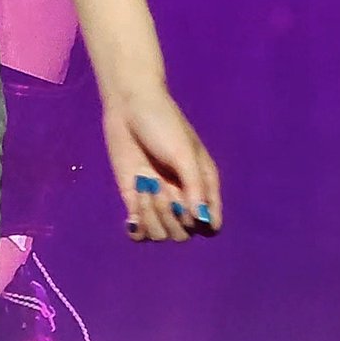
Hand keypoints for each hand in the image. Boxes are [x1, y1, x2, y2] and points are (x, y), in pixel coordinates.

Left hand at [101, 82, 221, 242]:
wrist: (128, 106)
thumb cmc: (163, 122)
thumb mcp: (183, 153)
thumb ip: (195, 187)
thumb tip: (203, 221)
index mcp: (203, 185)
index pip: (211, 225)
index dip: (199, 224)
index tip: (185, 203)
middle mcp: (183, 198)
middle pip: (183, 234)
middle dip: (169, 215)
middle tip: (157, 186)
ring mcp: (159, 201)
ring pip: (161, 234)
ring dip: (151, 216)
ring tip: (143, 185)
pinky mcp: (136, 200)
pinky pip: (140, 233)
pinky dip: (137, 228)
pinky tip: (132, 214)